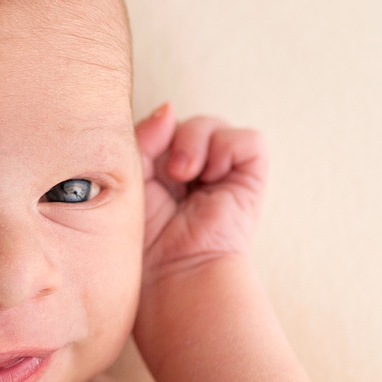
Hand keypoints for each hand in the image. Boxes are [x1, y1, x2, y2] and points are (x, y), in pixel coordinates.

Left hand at [135, 103, 267, 286]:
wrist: (172, 273)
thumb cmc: (144, 238)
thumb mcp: (132, 177)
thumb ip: (145, 138)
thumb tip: (169, 108)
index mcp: (160, 173)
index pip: (160, 127)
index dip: (152, 131)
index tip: (142, 155)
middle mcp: (192, 172)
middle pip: (183, 122)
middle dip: (172, 137)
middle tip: (168, 171)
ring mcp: (222, 175)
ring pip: (213, 124)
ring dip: (195, 141)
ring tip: (185, 174)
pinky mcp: (250, 181)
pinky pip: (249, 140)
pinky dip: (228, 149)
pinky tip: (212, 177)